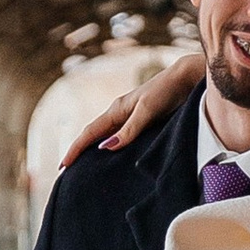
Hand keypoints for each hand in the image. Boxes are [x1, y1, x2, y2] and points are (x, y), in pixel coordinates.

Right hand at [61, 42, 206, 165]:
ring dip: (93, 150)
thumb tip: (106, 148)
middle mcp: (119, 114)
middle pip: (92, 135)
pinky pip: (119, 136)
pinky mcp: (141, 121)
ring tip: (84, 168)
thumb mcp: (147, 111)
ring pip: (105, 136)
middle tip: (66, 171)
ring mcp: (129, 117)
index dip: (75, 149)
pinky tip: (113, 157)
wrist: (186, 78)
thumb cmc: (166, 91)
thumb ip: (129, 129)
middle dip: (78, 151)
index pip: (89, 133)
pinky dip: (110, 147)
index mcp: (116, 110)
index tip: (63, 166)